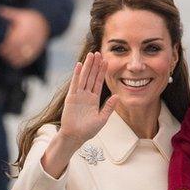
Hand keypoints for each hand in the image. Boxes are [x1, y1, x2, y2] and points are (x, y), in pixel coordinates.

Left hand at [0, 7, 49, 68]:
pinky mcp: (36, 51)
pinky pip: (27, 60)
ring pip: (21, 57)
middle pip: (15, 51)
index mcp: (23, 32)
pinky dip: (20, 62)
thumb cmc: (29, 18)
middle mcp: (28, 40)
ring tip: (7, 57)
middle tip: (2, 52)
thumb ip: (9, 13)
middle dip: (7, 53)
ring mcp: (33, 47)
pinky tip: (14, 61)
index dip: (4, 48)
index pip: (11, 43)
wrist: (45, 21)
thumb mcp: (20, 14)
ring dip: (12, 58)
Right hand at [40, 53, 116, 177]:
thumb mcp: (102, 119)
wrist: (75, 137)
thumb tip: (117, 95)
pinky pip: (75, 84)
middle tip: (98, 52)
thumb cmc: (87, 131)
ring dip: (88, 66)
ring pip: (84, 77)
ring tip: (91, 55)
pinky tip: (79, 65)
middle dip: (95, 65)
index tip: (106, 61)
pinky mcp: (71, 98)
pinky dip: (77, 75)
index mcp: (94, 100)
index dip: (102, 72)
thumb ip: (109, 107)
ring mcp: (78, 96)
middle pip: (91, 77)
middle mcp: (86, 95)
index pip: (99, 82)